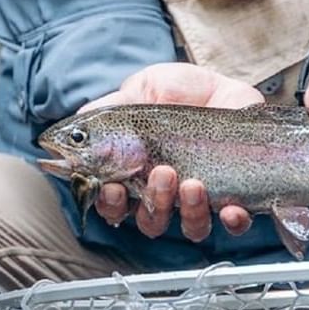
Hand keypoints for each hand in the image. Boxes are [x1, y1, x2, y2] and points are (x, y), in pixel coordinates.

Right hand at [86, 62, 261, 240]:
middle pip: (150, 222)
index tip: (112, 187)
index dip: (110, 204)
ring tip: (192, 182)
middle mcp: (167, 192)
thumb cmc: (180, 88)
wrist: (225, 82)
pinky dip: (232, 221)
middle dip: (153, 203)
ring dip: (188, 210)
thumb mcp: (141, 89)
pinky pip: (234, 224)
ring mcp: (202, 197)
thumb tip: (72, 128)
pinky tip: (230, 207)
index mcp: (137, 174)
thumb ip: (107, 110)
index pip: (115, 204)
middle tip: (160, 172)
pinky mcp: (236, 196)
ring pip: (189, 227)